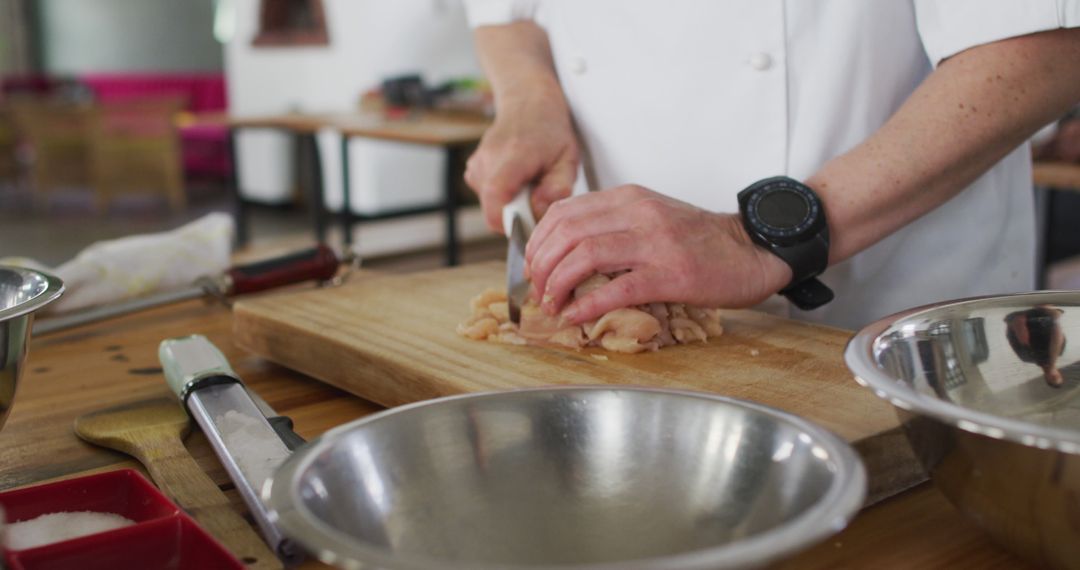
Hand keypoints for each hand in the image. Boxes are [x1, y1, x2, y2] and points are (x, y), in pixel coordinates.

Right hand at [464, 97, 579, 231]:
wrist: (526, 104)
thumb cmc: (549, 131)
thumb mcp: (567, 158)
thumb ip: (558, 187)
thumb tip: (539, 210)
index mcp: (512, 156)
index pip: (495, 200)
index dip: (511, 221)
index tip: (531, 218)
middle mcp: (487, 160)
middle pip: (495, 209)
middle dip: (519, 213)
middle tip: (538, 192)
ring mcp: (476, 166)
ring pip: (492, 206)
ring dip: (512, 203)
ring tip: (528, 180)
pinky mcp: (472, 172)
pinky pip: (488, 198)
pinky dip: (504, 195)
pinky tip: (516, 178)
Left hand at [525, 185, 792, 323]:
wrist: (752, 249)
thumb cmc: (700, 241)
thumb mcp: (651, 216)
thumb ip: (613, 224)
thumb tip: (566, 251)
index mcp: (629, 198)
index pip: (564, 212)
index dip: (538, 242)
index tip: (532, 266)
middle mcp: (638, 213)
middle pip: (567, 233)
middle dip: (541, 265)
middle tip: (538, 290)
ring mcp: (655, 242)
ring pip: (584, 256)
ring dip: (558, 284)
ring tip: (552, 304)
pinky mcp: (671, 274)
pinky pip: (616, 288)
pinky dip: (588, 305)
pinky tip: (576, 316)